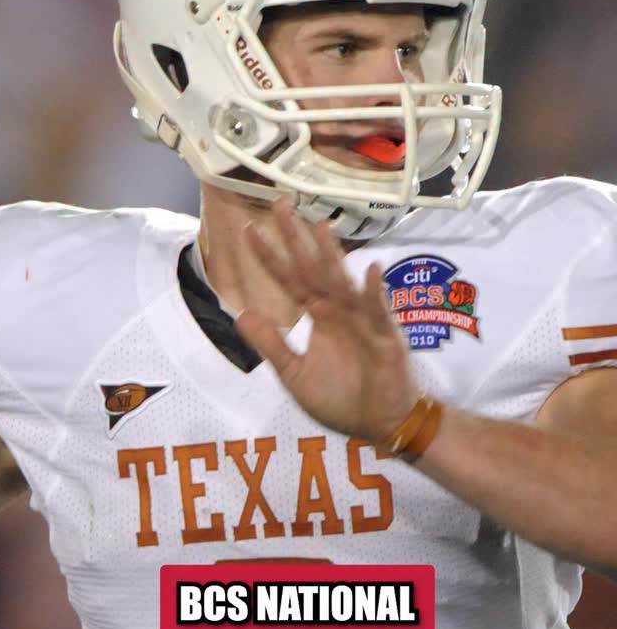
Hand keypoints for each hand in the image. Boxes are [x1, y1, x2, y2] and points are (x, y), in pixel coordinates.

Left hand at [235, 198, 421, 445]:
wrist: (379, 424)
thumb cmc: (341, 397)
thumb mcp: (295, 374)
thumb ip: (272, 344)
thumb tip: (242, 314)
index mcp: (317, 314)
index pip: (289, 278)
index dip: (270, 255)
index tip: (249, 229)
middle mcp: (338, 309)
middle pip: (314, 267)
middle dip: (298, 238)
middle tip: (282, 203)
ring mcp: (363, 319)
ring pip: (344, 281)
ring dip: (334, 255)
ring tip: (321, 227)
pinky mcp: (385, 337)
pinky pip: (378, 311)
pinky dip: (374, 291)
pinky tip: (369, 270)